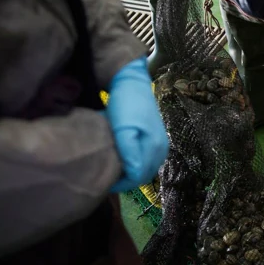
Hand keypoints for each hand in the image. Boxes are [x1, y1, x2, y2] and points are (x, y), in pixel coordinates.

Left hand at [106, 57, 168, 192]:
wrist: (132, 82)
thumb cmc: (126, 105)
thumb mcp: (124, 129)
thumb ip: (130, 153)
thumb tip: (132, 175)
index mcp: (154, 149)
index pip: (137, 178)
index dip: (120, 182)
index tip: (102, 180)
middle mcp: (161, 150)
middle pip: (142, 176)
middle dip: (124, 179)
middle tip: (105, 175)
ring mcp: (160, 145)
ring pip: (144, 169)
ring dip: (128, 171)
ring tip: (111, 167)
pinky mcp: (155, 139)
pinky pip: (145, 160)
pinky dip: (132, 163)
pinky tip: (120, 157)